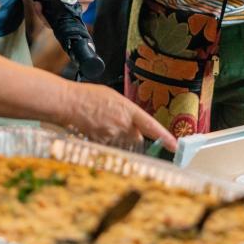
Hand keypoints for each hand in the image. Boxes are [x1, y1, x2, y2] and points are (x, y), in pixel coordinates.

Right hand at [62, 83, 177, 151]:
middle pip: (135, 138)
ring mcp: (112, 136)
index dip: (165, 138)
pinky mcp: (101, 144)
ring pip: (120, 143)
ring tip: (100, 124)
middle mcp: (123, 125)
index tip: (175, 146)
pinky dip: (103, 141)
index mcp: (128, 110)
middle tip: (115, 124)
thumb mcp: (113, 97)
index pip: (152, 127)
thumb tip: (131, 121)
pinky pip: (107, 147)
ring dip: (115, 138)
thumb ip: (125, 111)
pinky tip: (94, 129)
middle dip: (130, 135)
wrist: (68, 103)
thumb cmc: (87, 96)